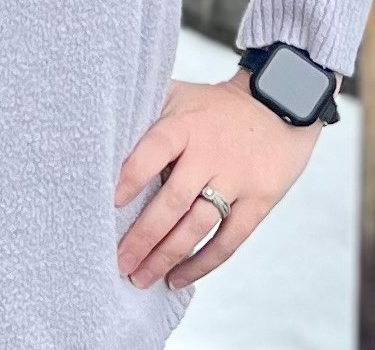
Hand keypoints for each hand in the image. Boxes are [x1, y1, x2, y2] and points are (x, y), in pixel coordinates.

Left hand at [112, 69, 321, 293]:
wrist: (278, 103)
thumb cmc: (214, 106)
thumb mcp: (179, 96)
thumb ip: (145, 112)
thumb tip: (95, 133)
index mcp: (185, 124)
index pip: (155, 150)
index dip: (132, 176)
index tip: (110, 204)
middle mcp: (210, 152)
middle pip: (173, 200)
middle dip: (143, 236)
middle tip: (119, 263)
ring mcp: (236, 178)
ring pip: (198, 226)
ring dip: (167, 257)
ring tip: (141, 278)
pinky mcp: (259, 200)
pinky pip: (229, 240)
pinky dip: (203, 264)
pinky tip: (177, 278)